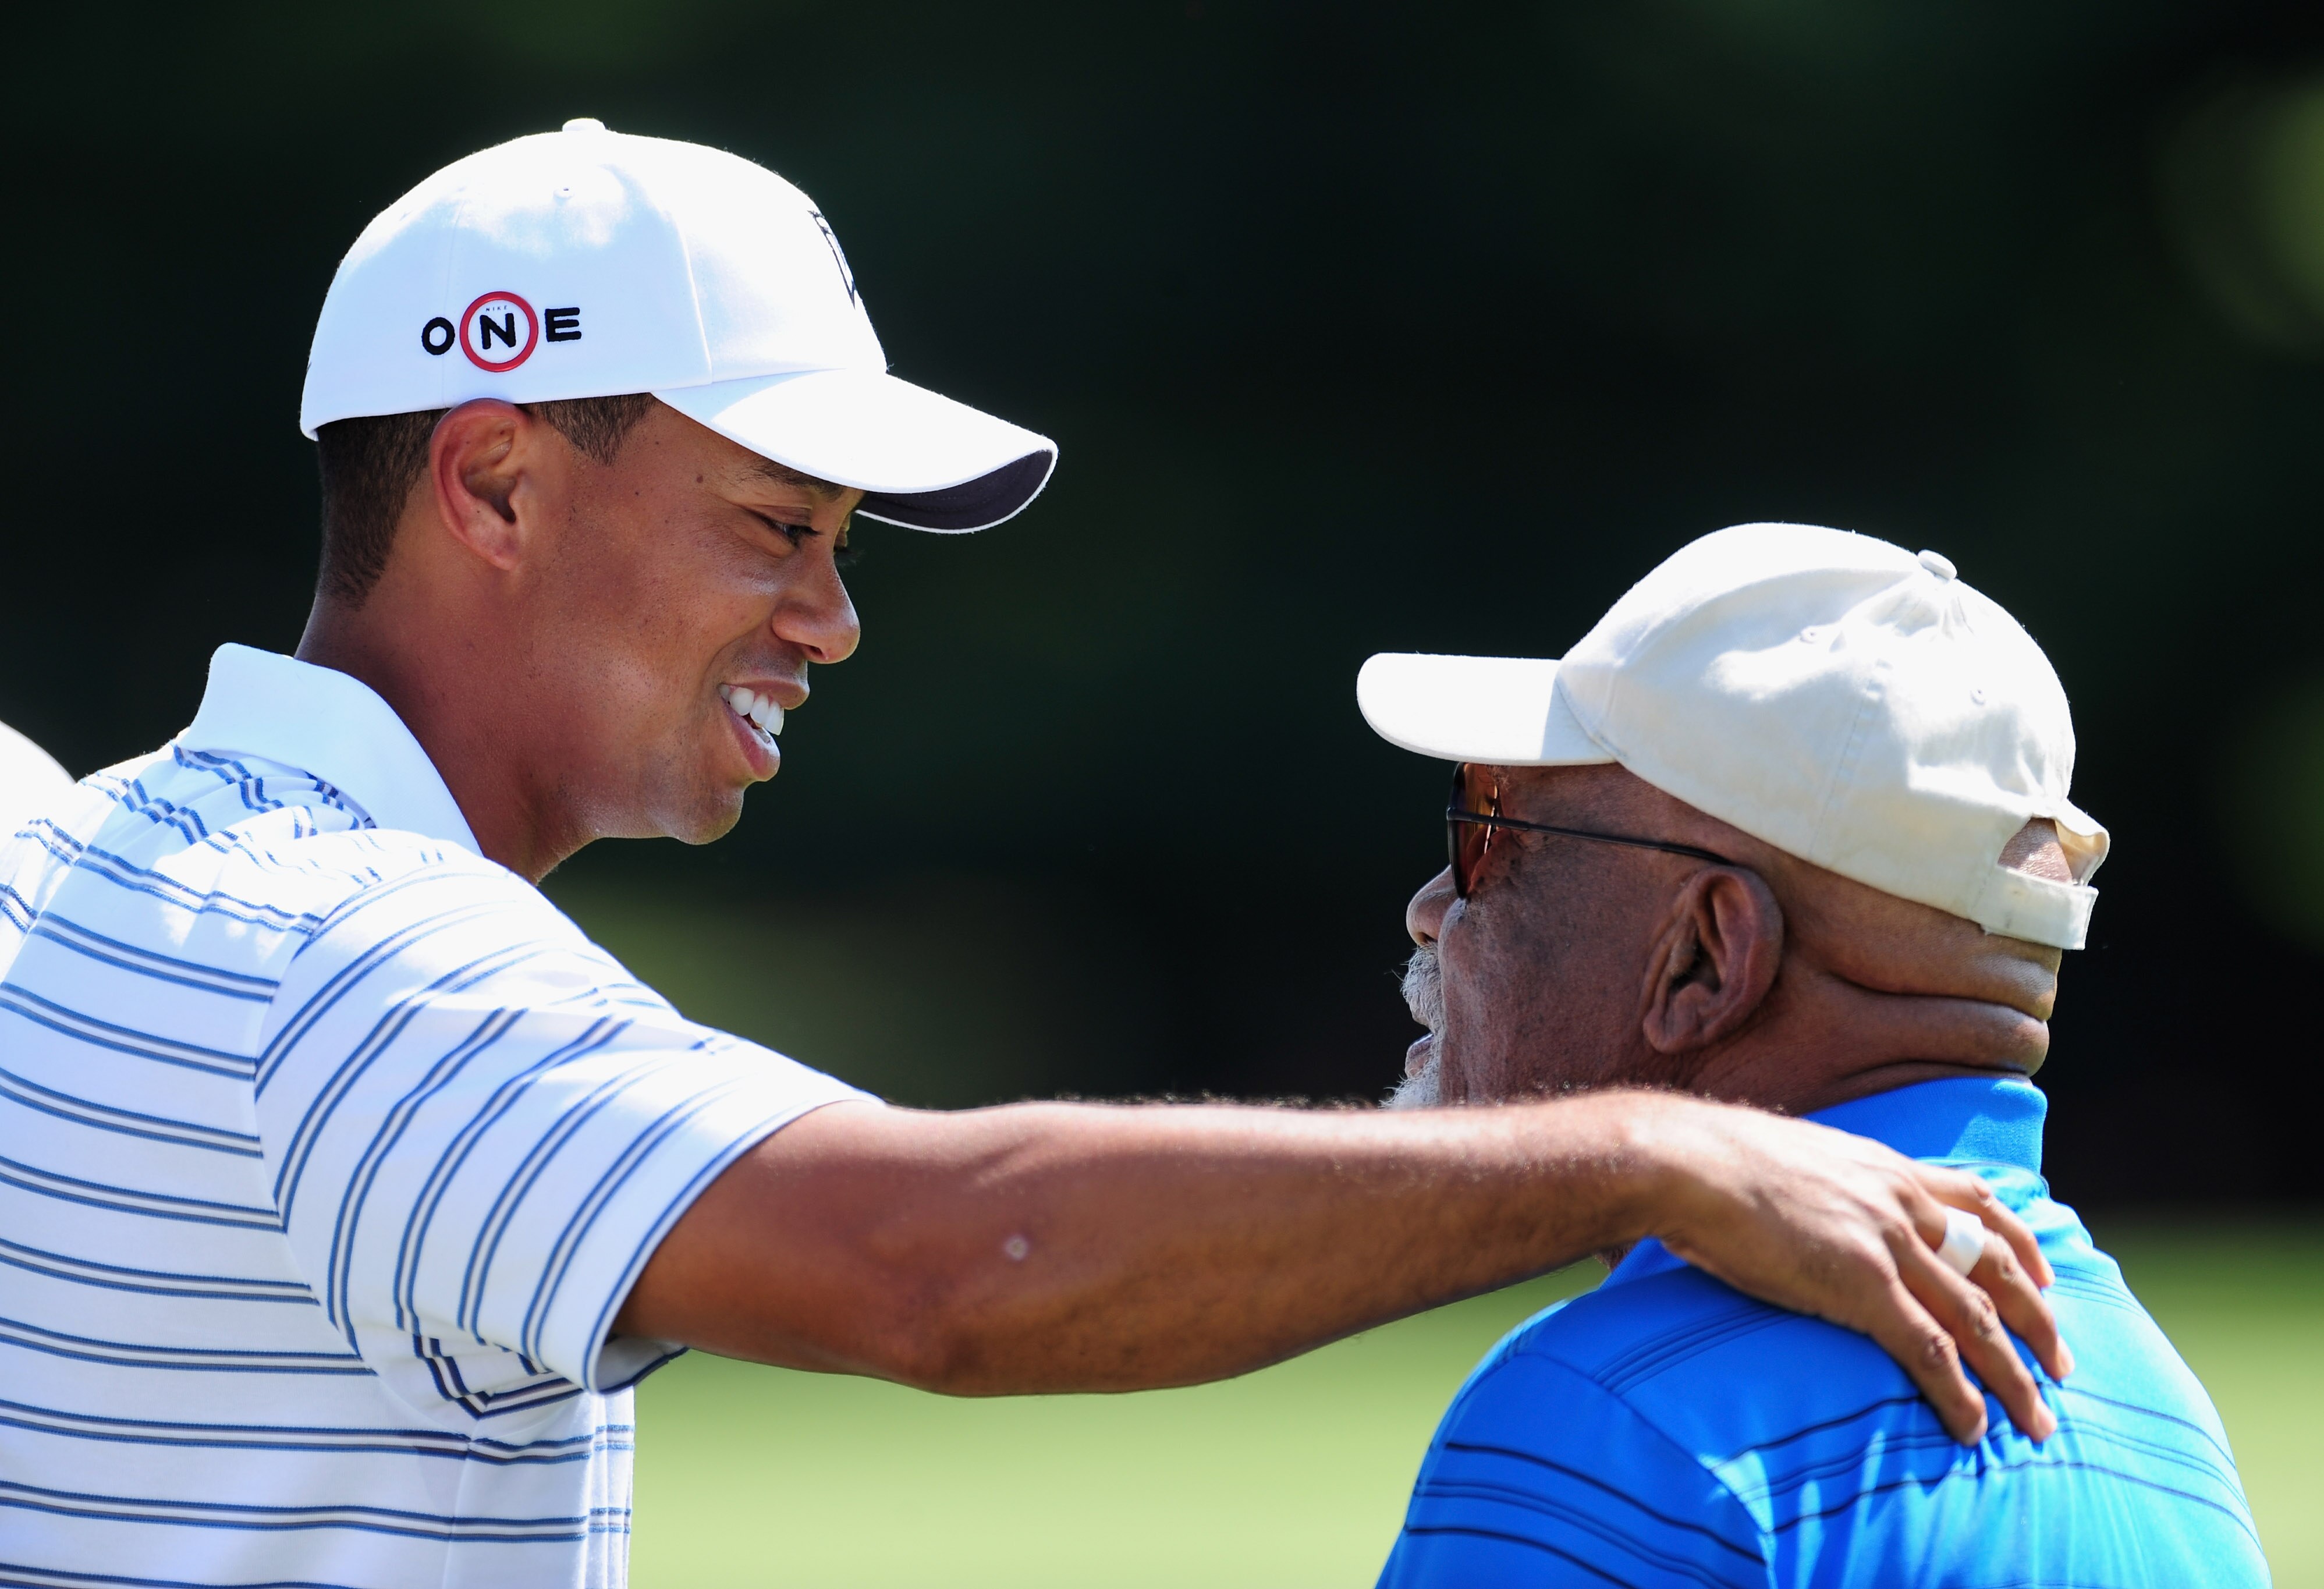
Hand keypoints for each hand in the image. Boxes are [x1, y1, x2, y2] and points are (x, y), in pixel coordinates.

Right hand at [1641, 1101, 2069, 1444]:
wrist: (1684, 1160)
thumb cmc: (1712, 1158)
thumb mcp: (1790, 1156)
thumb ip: (1822, 1181)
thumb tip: (1809, 1202)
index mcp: (1884, 1167)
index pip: (1977, 1202)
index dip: (2020, 1244)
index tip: (2044, 1276)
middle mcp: (1900, 1201)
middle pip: (1996, 1266)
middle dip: (2039, 1320)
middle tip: (2064, 1365)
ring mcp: (1886, 1244)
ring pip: (1978, 1319)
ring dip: (2016, 1376)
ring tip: (2038, 1421)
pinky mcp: (1862, 1286)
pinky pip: (1931, 1350)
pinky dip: (1960, 1394)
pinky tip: (1974, 1429)